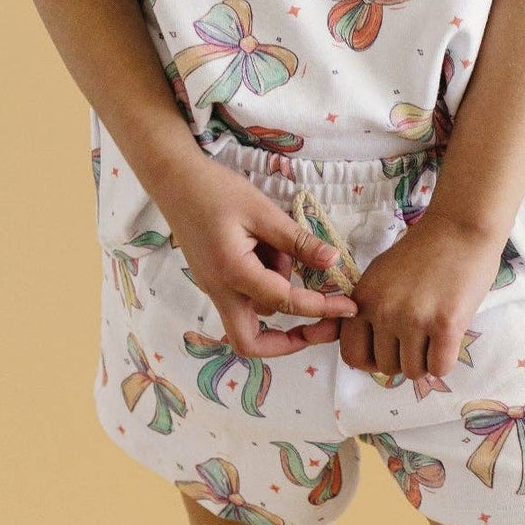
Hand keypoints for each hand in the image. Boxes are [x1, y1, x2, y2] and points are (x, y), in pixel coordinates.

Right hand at [152, 162, 359, 359]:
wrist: (174, 181)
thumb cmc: (215, 191)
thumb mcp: (262, 211)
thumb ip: (297, 240)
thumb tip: (332, 261)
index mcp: (233, 272)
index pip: (285, 303)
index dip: (321, 308)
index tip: (349, 308)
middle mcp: (219, 290)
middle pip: (250, 342)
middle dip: (288, 343)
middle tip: (322, 327)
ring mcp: (214, 288)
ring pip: (253, 312)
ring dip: (278, 292)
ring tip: (281, 245)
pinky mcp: (215, 280)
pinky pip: (245, 294)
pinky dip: (266, 281)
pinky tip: (271, 247)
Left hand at [340, 207, 509, 384]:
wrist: (460, 227)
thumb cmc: (423, 251)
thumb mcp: (380, 275)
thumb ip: (370, 309)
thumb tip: (369, 349)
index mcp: (363, 299)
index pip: (352, 355)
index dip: (370, 360)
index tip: (388, 351)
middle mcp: (384, 311)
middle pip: (386, 367)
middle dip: (403, 359)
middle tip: (419, 338)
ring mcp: (414, 319)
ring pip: (413, 371)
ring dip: (425, 361)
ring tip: (435, 336)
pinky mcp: (446, 325)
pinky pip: (439, 368)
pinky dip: (444, 361)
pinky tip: (449, 339)